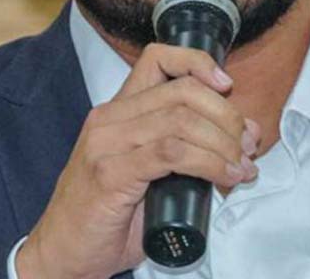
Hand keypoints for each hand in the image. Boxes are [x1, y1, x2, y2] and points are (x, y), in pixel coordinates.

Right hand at [15, 44, 259, 278]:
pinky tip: (225, 178)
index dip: (197, 63)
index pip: (157, 59)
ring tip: (241, 168)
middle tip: (246, 146)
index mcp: (116, 111)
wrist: (64, 251)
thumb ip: (182, 150)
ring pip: (180, 120)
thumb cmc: (107, 216)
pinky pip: (171, 153)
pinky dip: (209, 163)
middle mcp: (108, 119)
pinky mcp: (110, 173)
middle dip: (226, 115)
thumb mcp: (145, 172)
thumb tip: (239, 134)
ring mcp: (106, 144)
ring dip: (223, 144)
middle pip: (181, 90)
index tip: (227, 87)